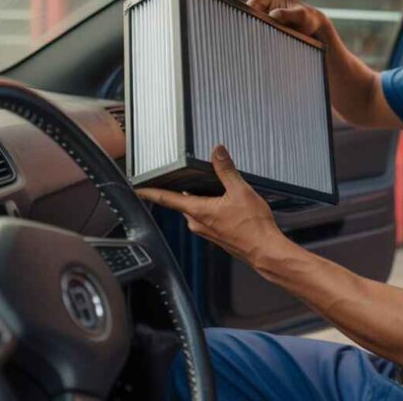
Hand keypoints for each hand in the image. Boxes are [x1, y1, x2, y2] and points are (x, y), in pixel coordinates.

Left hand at [136, 145, 285, 264]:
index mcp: (198, 211)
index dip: (150, 191)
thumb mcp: (240, 191)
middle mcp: (198, 223)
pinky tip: (224, 204)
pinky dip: (209, 209)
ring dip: (198, 199)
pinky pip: (206, 218)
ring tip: (210, 187)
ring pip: (195, 210)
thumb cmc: (253, 226)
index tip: (137, 187)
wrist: (265, 250)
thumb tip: (217, 152)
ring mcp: (207, 232)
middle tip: (182, 175)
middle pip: (182, 202)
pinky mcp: (216, 236)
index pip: (166, 199)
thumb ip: (226, 170)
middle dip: (181, 190)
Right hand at [247, 0, 328, 39]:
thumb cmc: (310, 20)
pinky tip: (263, 37)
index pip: (254, 1)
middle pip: (252, 9)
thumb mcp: (301, 16)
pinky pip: (260, 22)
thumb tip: (273, 14)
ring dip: (256, 26)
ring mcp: (269, 7)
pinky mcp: (270, 16)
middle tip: (253, 34)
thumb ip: (287, 14)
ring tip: (259, 37)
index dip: (250, 12)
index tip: (250, 25)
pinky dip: (261, 29)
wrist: (316, 26)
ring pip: (255, 17)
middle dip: (252, 20)